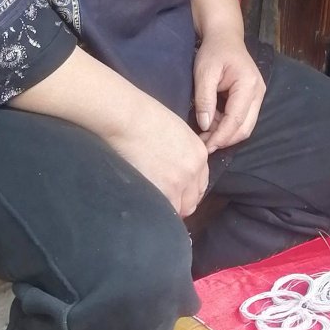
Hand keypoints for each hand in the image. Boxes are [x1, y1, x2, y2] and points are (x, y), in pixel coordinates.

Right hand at [106, 97, 209, 216]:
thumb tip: (175, 169)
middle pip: (193, 200)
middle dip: (180, 203)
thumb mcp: (177, 133)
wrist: (129, 119)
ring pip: (180, 209)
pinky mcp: (164, 191)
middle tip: (164, 201)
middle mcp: (194, 170)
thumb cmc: (146, 119)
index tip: (178, 194)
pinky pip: (166, 211)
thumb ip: (183, 154)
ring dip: (169, 208)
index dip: (188, 192)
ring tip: (154, 202)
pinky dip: (158, 210)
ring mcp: (180, 182)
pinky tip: (148, 202)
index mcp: (199, 154)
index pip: (201, 184)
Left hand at [193, 34, 266, 153]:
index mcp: (248, 84)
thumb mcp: (204, 72)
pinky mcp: (253, 98)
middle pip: (245, 128)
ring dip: (225, 134)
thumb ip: (205, 99)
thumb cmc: (214, 51)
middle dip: (225, 139)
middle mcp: (258, 93)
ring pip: (245, 126)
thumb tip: (204, 126)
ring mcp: (258, 96)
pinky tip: (212, 123)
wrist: (225, 38)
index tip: (205, 147)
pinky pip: (243, 119)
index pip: (236, 119)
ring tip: (205, 134)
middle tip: (204, 145)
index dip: (221, 136)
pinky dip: (227, 125)